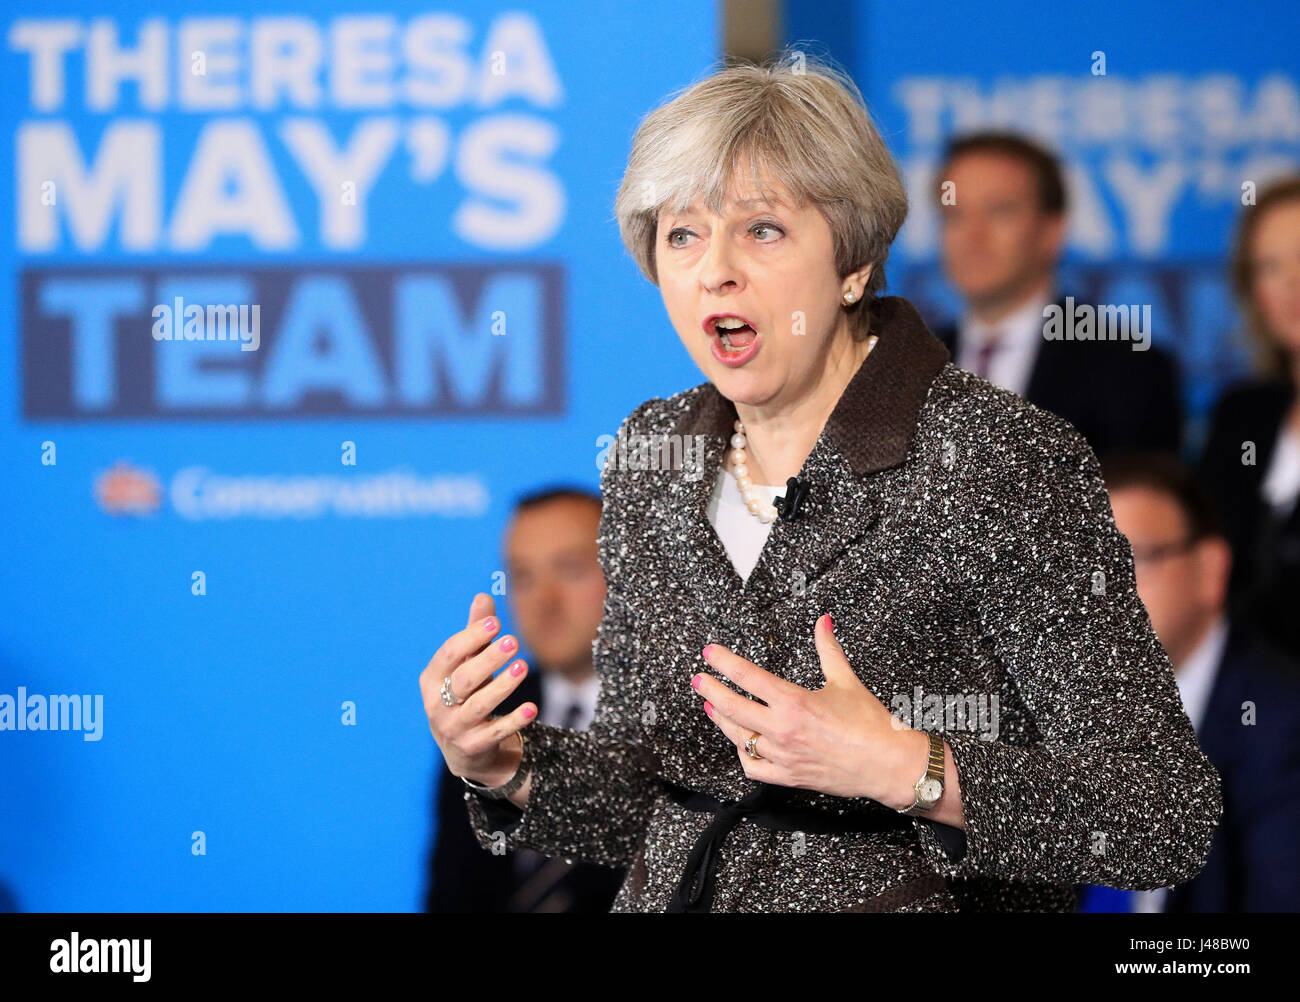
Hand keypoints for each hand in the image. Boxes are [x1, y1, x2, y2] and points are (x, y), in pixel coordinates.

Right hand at [419, 593, 537, 786]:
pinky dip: (514, 721)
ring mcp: (453, 728)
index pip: (449, 654)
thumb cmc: (466, 694)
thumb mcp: (467, 664)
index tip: (495, 622)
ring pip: (479, 706)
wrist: (464, 749)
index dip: (471, 637)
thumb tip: (483, 596)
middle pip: (464, 679)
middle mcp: (437, 705)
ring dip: (502, 686)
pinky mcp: (472, 747)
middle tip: (514, 641)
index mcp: (431, 679)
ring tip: (523, 667)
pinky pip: (495, 733)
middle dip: (488, 659)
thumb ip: (475, 634)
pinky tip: (532, 709)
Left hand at [691, 613, 920, 806]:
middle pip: (733, 706)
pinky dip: (743, 754)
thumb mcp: (846, 680)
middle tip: (699, 679)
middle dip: (711, 689)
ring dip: (722, 719)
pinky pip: (753, 767)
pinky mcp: (788, 777)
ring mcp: (783, 756)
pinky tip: (740, 741)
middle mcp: (783, 729)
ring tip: (712, 705)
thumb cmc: (870, 723)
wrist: (887, 764)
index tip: (709, 654)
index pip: (747, 677)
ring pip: (739, 736)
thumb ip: (828, 648)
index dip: (724, 663)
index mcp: (794, 702)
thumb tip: (823, 621)